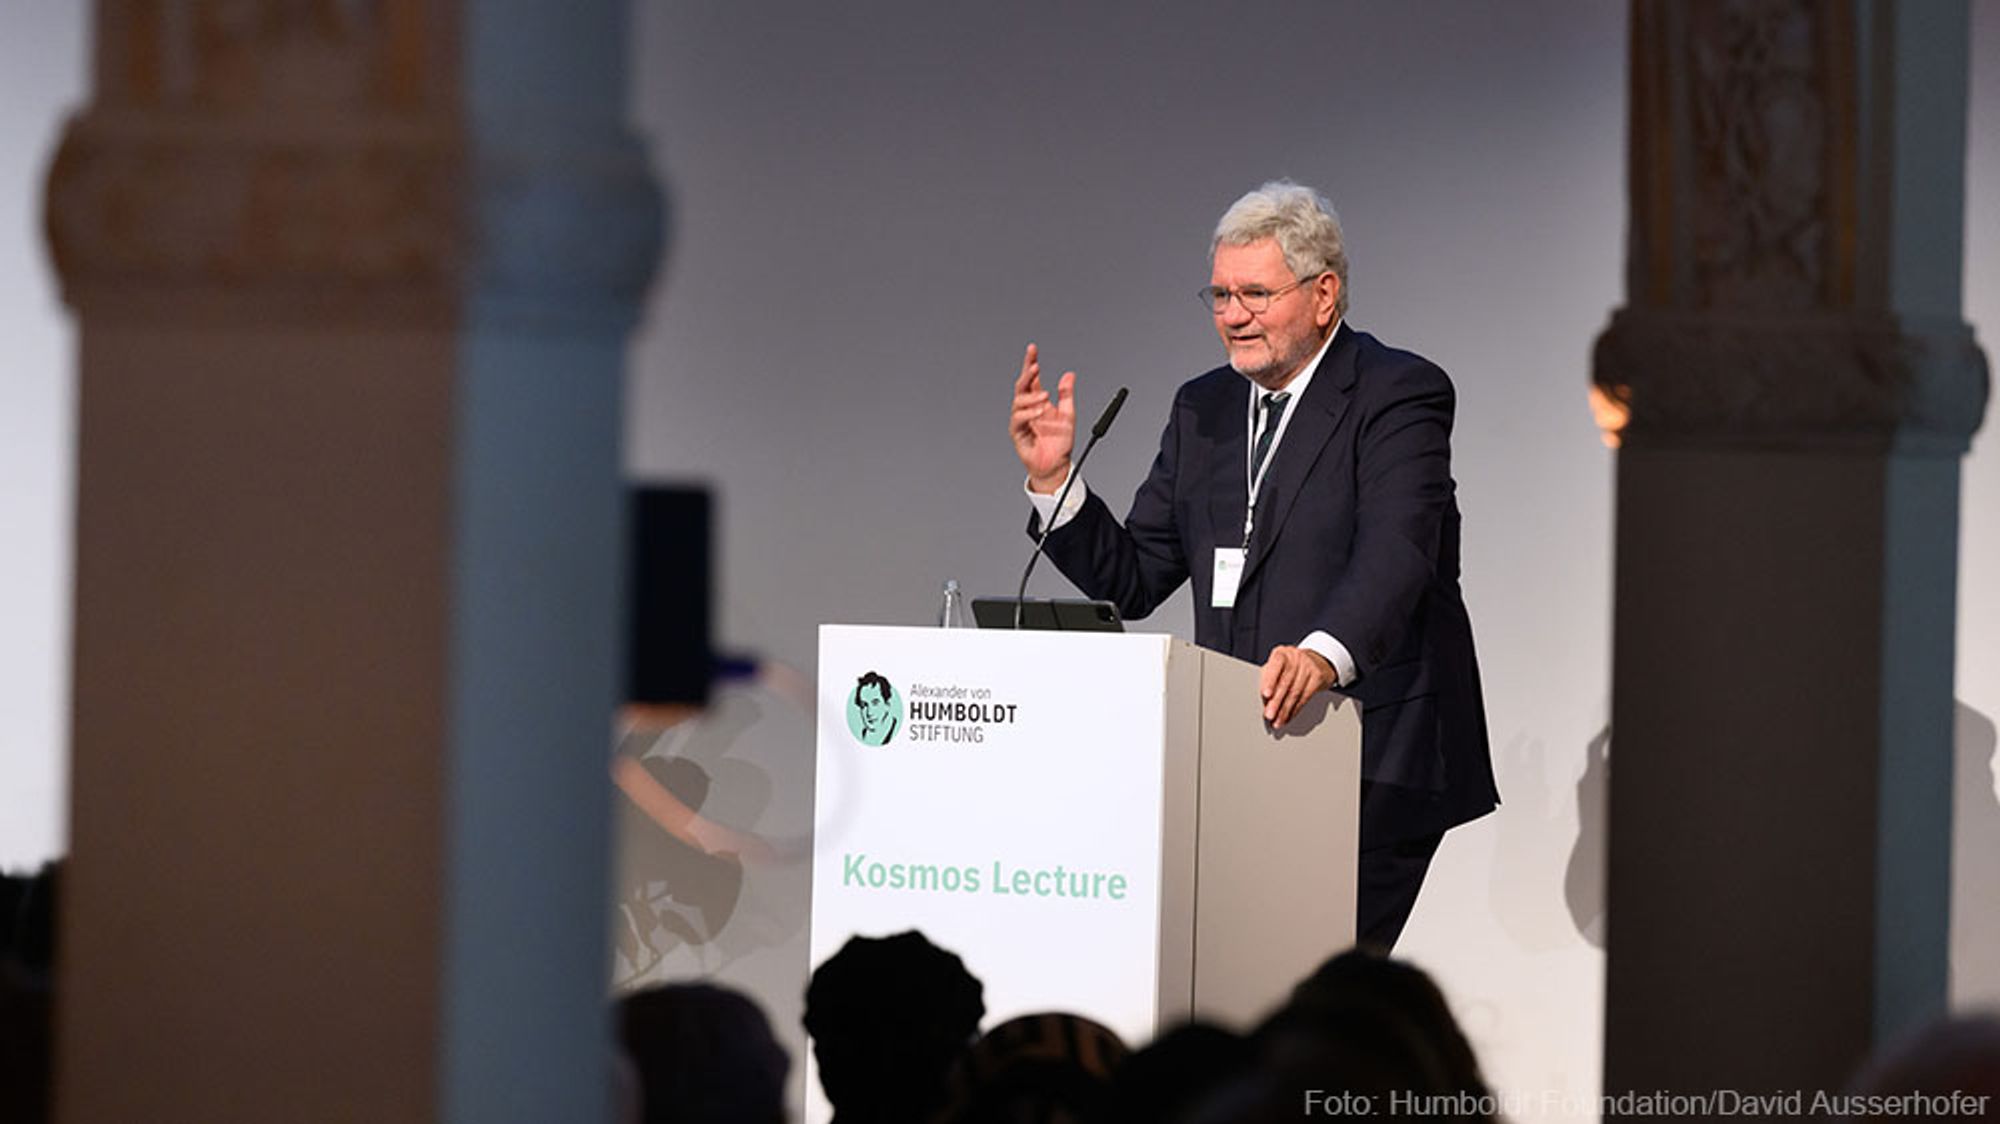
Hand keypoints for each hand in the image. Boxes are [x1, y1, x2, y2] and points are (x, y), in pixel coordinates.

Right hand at [1009, 343, 1075, 492]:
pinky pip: (1018, 419)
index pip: (1032, 379)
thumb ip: (1067, 394)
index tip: (1033, 349)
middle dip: (1027, 374)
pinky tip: (1039, 411)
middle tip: (1035, 365)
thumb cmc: (1059, 443)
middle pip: (1022, 386)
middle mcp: (1027, 409)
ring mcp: (1021, 420)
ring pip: (1018, 401)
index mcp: (1038, 402)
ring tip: (1045, 397)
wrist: (1056, 465)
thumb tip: (1069, 375)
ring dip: (1031, 396)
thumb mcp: (1068, 414)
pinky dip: (1028, 413)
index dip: (1031, 363)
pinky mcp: (1018, 433)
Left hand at [1260, 645, 1334, 726]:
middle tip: (1269, 715)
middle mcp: (1295, 657)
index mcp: (1281, 653)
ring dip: (1285, 710)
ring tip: (1278, 721)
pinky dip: (1295, 709)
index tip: (1266, 694)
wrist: (1316, 662)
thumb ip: (1268, 680)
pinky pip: (1305, 697)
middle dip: (1276, 701)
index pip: (1275, 666)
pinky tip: (1289, 717)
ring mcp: (1308, 666)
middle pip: (1285, 682)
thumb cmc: (1290, 666)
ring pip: (1295, 692)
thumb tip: (1263, 700)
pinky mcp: (1318, 676)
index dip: (1270, 681)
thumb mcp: (1276, 668)